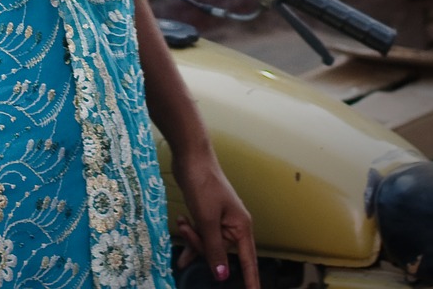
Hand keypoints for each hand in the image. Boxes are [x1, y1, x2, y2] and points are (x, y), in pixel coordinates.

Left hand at [172, 146, 258, 287]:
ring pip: (207, 243)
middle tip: (187, 228)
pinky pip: (200, 234)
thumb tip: (222, 275)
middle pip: (220, 252)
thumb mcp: (206, 218)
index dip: (251, 280)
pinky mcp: (206, 214)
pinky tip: (181, 241)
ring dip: (192, 238)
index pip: (249, 261)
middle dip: (201, 245)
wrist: (190, 156)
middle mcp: (233, 225)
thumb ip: (214, 248)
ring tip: (181, 223)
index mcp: (241, 227)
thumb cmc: (202, 183)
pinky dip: (190, 237)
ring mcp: (219, 219)